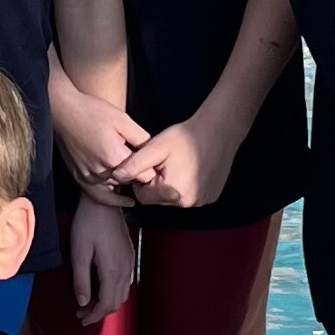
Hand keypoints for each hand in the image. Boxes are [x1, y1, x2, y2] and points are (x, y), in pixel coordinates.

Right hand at [53, 85, 150, 193]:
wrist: (63, 110)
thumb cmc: (93, 111)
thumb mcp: (123, 120)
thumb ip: (142, 139)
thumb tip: (155, 153)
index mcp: (115, 156)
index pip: (145, 176)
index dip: (154, 171)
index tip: (159, 167)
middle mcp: (102, 171)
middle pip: (131, 184)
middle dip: (141, 178)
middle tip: (151, 174)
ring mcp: (89, 176)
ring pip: (116, 188)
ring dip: (126, 184)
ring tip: (138, 180)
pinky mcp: (79, 177)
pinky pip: (98, 195)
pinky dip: (112, 199)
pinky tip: (124, 199)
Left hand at [66, 195, 133, 320]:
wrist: (104, 202)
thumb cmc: (88, 224)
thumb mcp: (79, 252)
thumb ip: (81, 280)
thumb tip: (83, 302)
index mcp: (112, 270)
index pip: (107, 303)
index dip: (94, 316)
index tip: (81, 319)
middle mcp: (125, 269)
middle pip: (117, 301)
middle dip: (100, 312)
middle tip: (82, 313)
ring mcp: (130, 262)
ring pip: (123, 293)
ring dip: (108, 302)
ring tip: (90, 303)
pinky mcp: (130, 255)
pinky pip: (126, 282)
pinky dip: (115, 291)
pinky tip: (103, 288)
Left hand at [112, 110, 234, 210]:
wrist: (218, 131)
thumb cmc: (185, 137)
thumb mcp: (155, 147)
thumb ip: (134, 164)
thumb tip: (116, 176)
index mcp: (171, 192)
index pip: (143, 197)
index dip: (142, 181)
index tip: (151, 165)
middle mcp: (187, 203)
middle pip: (158, 200)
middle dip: (157, 184)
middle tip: (165, 163)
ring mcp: (201, 202)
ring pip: (174, 199)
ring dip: (171, 186)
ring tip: (179, 164)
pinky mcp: (210, 198)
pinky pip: (190, 196)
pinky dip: (187, 186)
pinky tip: (192, 169)